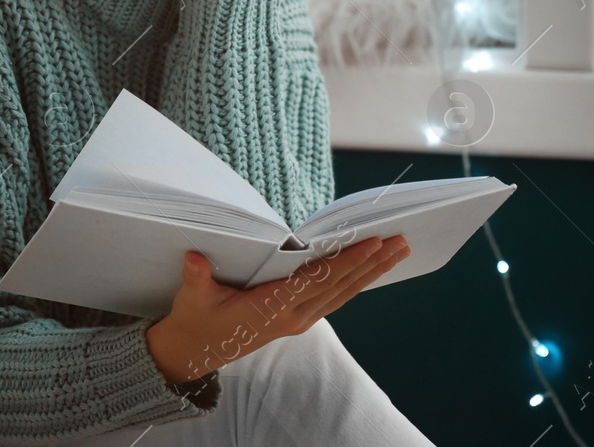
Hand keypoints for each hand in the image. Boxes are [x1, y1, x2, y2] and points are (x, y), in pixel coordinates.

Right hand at [144, 234, 410, 384]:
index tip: (372, 243)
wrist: (196, 351)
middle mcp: (293, 316)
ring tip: (397, 252)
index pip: (318, 279)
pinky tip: (372, 269)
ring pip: (343, 294)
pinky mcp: (298, 319)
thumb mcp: (192, 298)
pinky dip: (356, 282)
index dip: (346, 261)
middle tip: (401, 241)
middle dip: (372, 263)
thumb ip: (196, 278)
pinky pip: (335, 298)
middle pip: (341, 286)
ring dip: (371, 272)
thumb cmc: (196, 319)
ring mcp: (298, 320)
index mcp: (272, 307)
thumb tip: (195, 259)